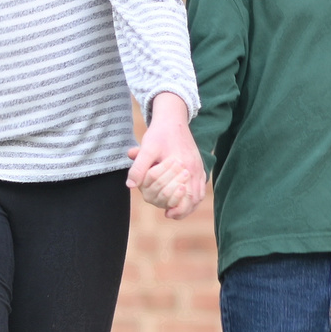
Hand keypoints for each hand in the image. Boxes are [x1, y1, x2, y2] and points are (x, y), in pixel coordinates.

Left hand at [127, 93, 207, 221]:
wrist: (172, 117)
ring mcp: (199, 168)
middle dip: (181, 207)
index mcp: (185, 165)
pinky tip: (181, 200)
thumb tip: (131, 185)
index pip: (185, 196)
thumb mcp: (147, 148)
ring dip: (188, 205)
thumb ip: (139, 167)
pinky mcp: (198, 166)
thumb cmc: (159, 133)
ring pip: (198, 195)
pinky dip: (192, 197)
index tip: (167, 214)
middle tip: (169, 212)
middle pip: (194, 198)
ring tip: (175, 211)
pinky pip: (199, 187)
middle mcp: (195, 168)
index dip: (177, 209)